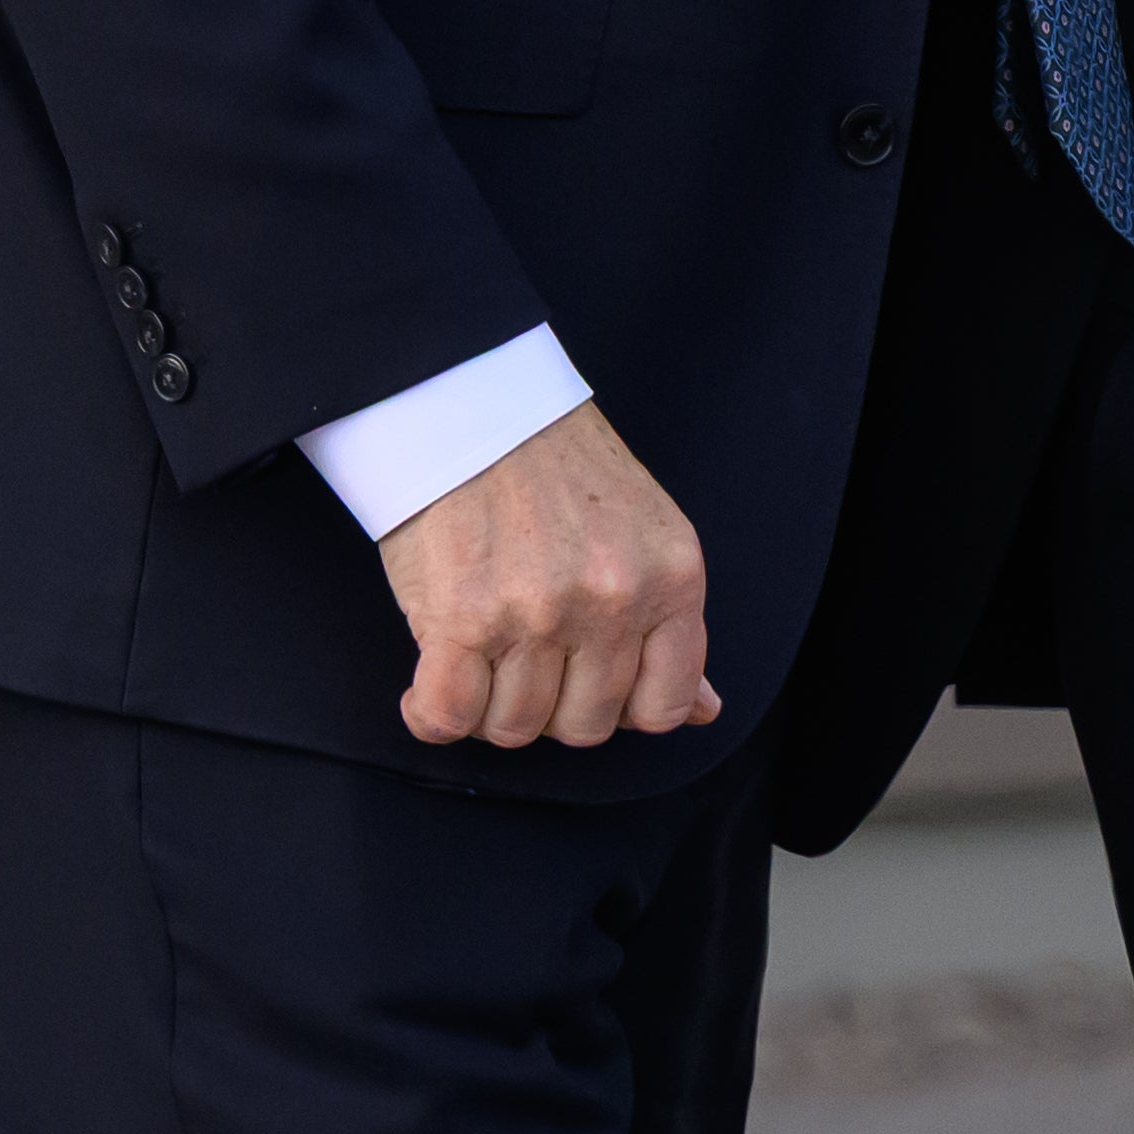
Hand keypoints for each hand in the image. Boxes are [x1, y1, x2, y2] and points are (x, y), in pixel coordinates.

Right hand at [373, 401, 718, 751]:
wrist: (473, 405)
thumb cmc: (557, 469)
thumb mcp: (647, 536)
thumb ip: (672, 628)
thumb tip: (706, 711)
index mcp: (672, 579)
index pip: (666, 707)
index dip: (621, 709)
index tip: (586, 682)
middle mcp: (612, 600)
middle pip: (585, 726)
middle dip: (552, 709)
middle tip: (526, 664)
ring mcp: (538, 612)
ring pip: (516, 728)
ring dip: (489, 708)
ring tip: (479, 661)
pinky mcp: (462, 617)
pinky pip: (448, 716)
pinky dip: (431, 715)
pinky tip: (428, 688)